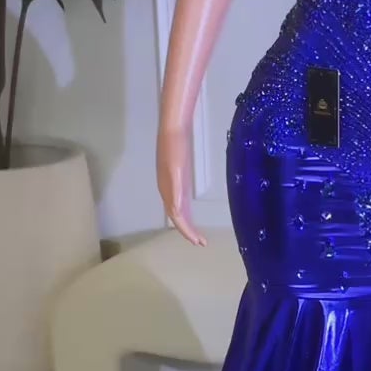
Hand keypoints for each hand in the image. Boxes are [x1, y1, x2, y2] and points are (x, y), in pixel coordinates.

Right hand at [156, 127, 206, 245]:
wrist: (173, 127)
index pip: (177, 218)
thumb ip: (176, 190)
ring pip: (178, 210)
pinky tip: (191, 211)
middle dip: (188, 231)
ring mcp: (172, 183)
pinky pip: (180, 200)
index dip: (187, 231)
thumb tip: (177, 212)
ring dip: (187, 223)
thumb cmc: (176, 147)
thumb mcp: (177, 168)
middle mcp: (168, 190)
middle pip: (177, 217)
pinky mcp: (178, 176)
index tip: (199, 242)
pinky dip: (186, 211)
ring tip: (198, 234)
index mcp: (169, 190)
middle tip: (202, 242)